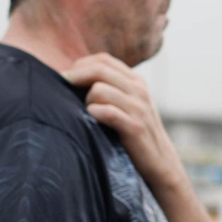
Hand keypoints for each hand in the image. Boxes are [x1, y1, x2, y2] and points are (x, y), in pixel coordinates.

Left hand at [63, 54, 184, 193]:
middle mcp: (139, 90)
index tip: (67, 76)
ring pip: (99, 90)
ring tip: (88, 113)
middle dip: (75, 76)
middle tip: (61, 85)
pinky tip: (92, 119)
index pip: (104, 60)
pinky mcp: (135, 127)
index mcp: (136, 81)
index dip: (81, 64)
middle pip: (99, 70)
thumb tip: (77, 76)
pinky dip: (94, 113)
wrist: (160, 162)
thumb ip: (113, 88)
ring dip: (86, 100)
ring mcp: (138, 108)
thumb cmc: (136, 132)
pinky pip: (107, 112)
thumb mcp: (130, 104)